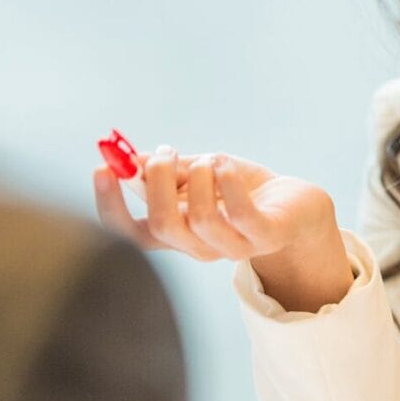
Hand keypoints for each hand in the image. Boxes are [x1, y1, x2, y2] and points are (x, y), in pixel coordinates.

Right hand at [94, 148, 329, 262]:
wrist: (297, 206)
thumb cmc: (242, 188)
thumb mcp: (200, 174)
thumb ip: (167, 171)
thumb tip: (128, 159)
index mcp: (176, 233)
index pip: (129, 233)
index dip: (110, 204)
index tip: (101, 167)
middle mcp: (199, 247)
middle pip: (160, 227)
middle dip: (157, 182)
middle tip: (166, 153)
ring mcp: (234, 246)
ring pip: (199, 220)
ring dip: (200, 177)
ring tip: (212, 159)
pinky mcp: (267, 235)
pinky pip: (240, 214)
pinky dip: (226, 182)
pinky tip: (225, 165)